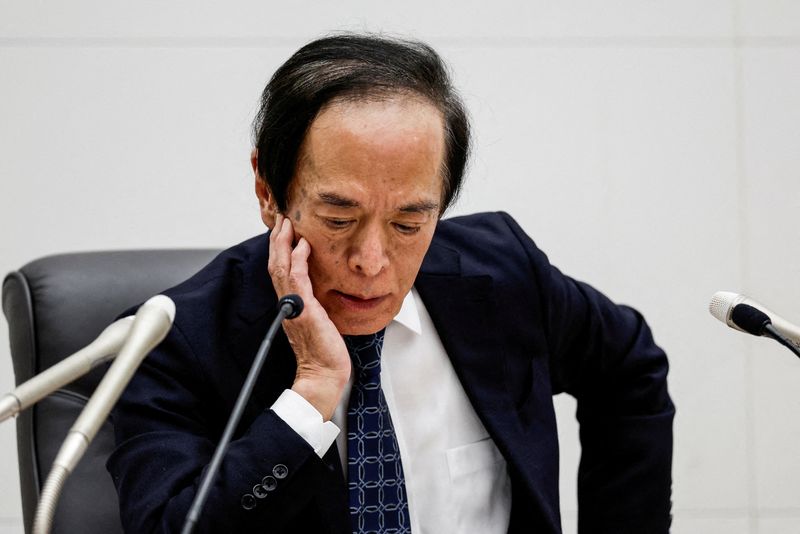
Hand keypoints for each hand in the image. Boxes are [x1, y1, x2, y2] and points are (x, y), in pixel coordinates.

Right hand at [268, 213, 349, 420]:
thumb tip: (318, 293)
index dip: (279, 249)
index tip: (284, 230)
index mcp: (291, 306)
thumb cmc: (324, 353)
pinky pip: (296, 280)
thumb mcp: (320, 322)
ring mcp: (294, 307)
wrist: (324, 375)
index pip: (280, 271)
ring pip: (281, 268)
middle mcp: (288, 304)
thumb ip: (315, 305)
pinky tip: (302, 245)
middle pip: (275, 265)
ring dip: (283, 243)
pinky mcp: (304, 310)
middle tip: (282, 218)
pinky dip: (297, 260)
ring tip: (287, 224)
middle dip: (277, 240)